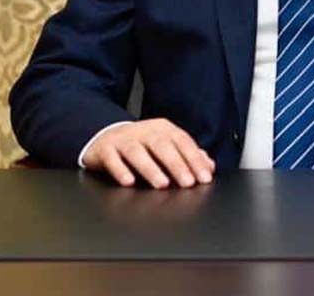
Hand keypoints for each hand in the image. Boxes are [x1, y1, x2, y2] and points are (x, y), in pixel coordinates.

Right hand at [83, 118, 214, 188]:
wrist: (105, 136)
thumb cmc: (142, 145)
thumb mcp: (166, 146)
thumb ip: (187, 156)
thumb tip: (209, 166)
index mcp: (163, 129)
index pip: (182, 142)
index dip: (195, 159)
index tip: (204, 177)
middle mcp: (144, 131)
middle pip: (162, 145)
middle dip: (177, 165)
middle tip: (188, 183)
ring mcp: (123, 139)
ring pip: (137, 152)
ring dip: (151, 168)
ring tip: (162, 184)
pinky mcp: (104, 149)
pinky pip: (112, 159)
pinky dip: (120, 170)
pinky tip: (128, 182)